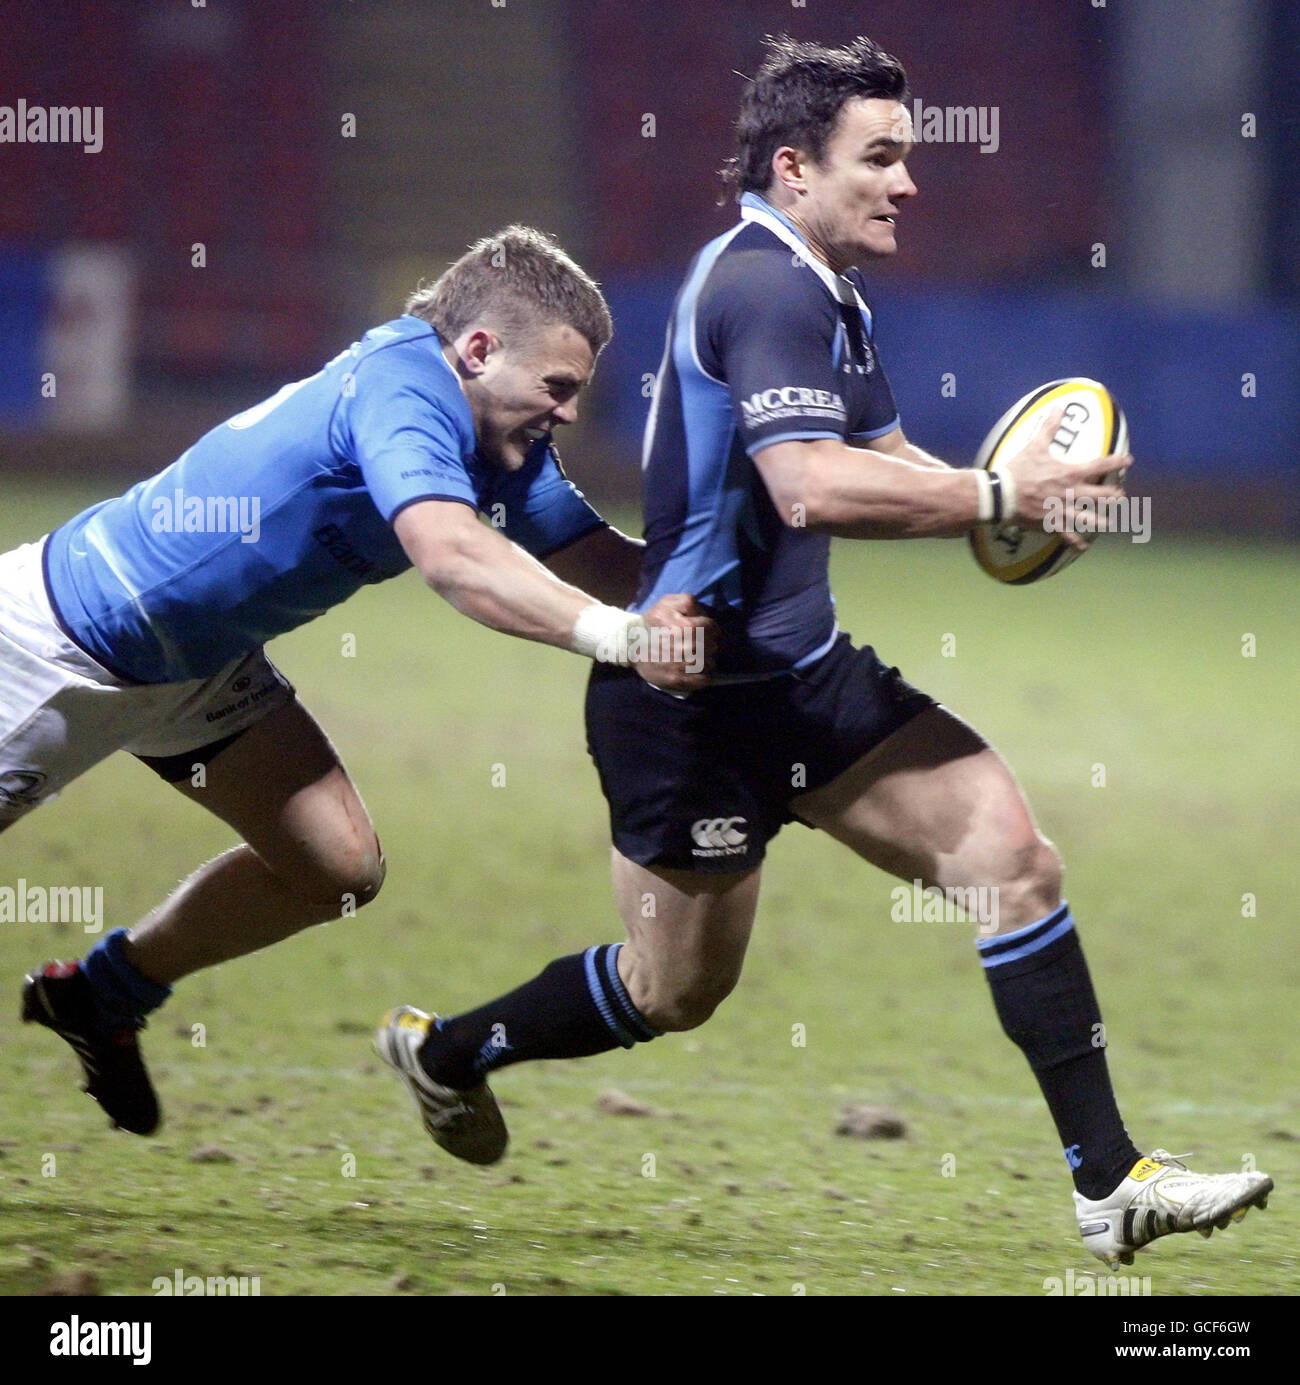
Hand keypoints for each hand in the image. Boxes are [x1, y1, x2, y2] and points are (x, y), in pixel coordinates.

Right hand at [633, 594, 714, 691]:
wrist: (629, 646)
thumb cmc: (651, 623)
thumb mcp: (667, 603)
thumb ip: (688, 602)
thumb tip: (702, 614)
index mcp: (687, 628)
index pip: (712, 628)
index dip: (709, 628)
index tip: (703, 630)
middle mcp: (689, 648)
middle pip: (713, 646)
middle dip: (708, 643)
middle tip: (699, 643)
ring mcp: (684, 667)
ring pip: (710, 663)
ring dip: (707, 659)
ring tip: (696, 656)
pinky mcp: (679, 681)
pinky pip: (703, 679)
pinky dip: (703, 675)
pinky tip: (694, 669)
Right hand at [1000, 404, 1132, 551]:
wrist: (1002, 494)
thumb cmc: (1019, 469)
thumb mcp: (1035, 445)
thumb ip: (1050, 427)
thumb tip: (1058, 406)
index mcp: (1071, 473)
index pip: (1101, 466)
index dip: (1117, 461)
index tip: (1128, 459)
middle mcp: (1071, 493)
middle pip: (1102, 496)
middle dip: (1113, 496)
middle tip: (1119, 496)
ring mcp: (1062, 510)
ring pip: (1089, 519)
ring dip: (1102, 521)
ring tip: (1109, 523)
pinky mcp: (1051, 524)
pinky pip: (1067, 535)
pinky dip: (1075, 541)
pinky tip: (1082, 546)